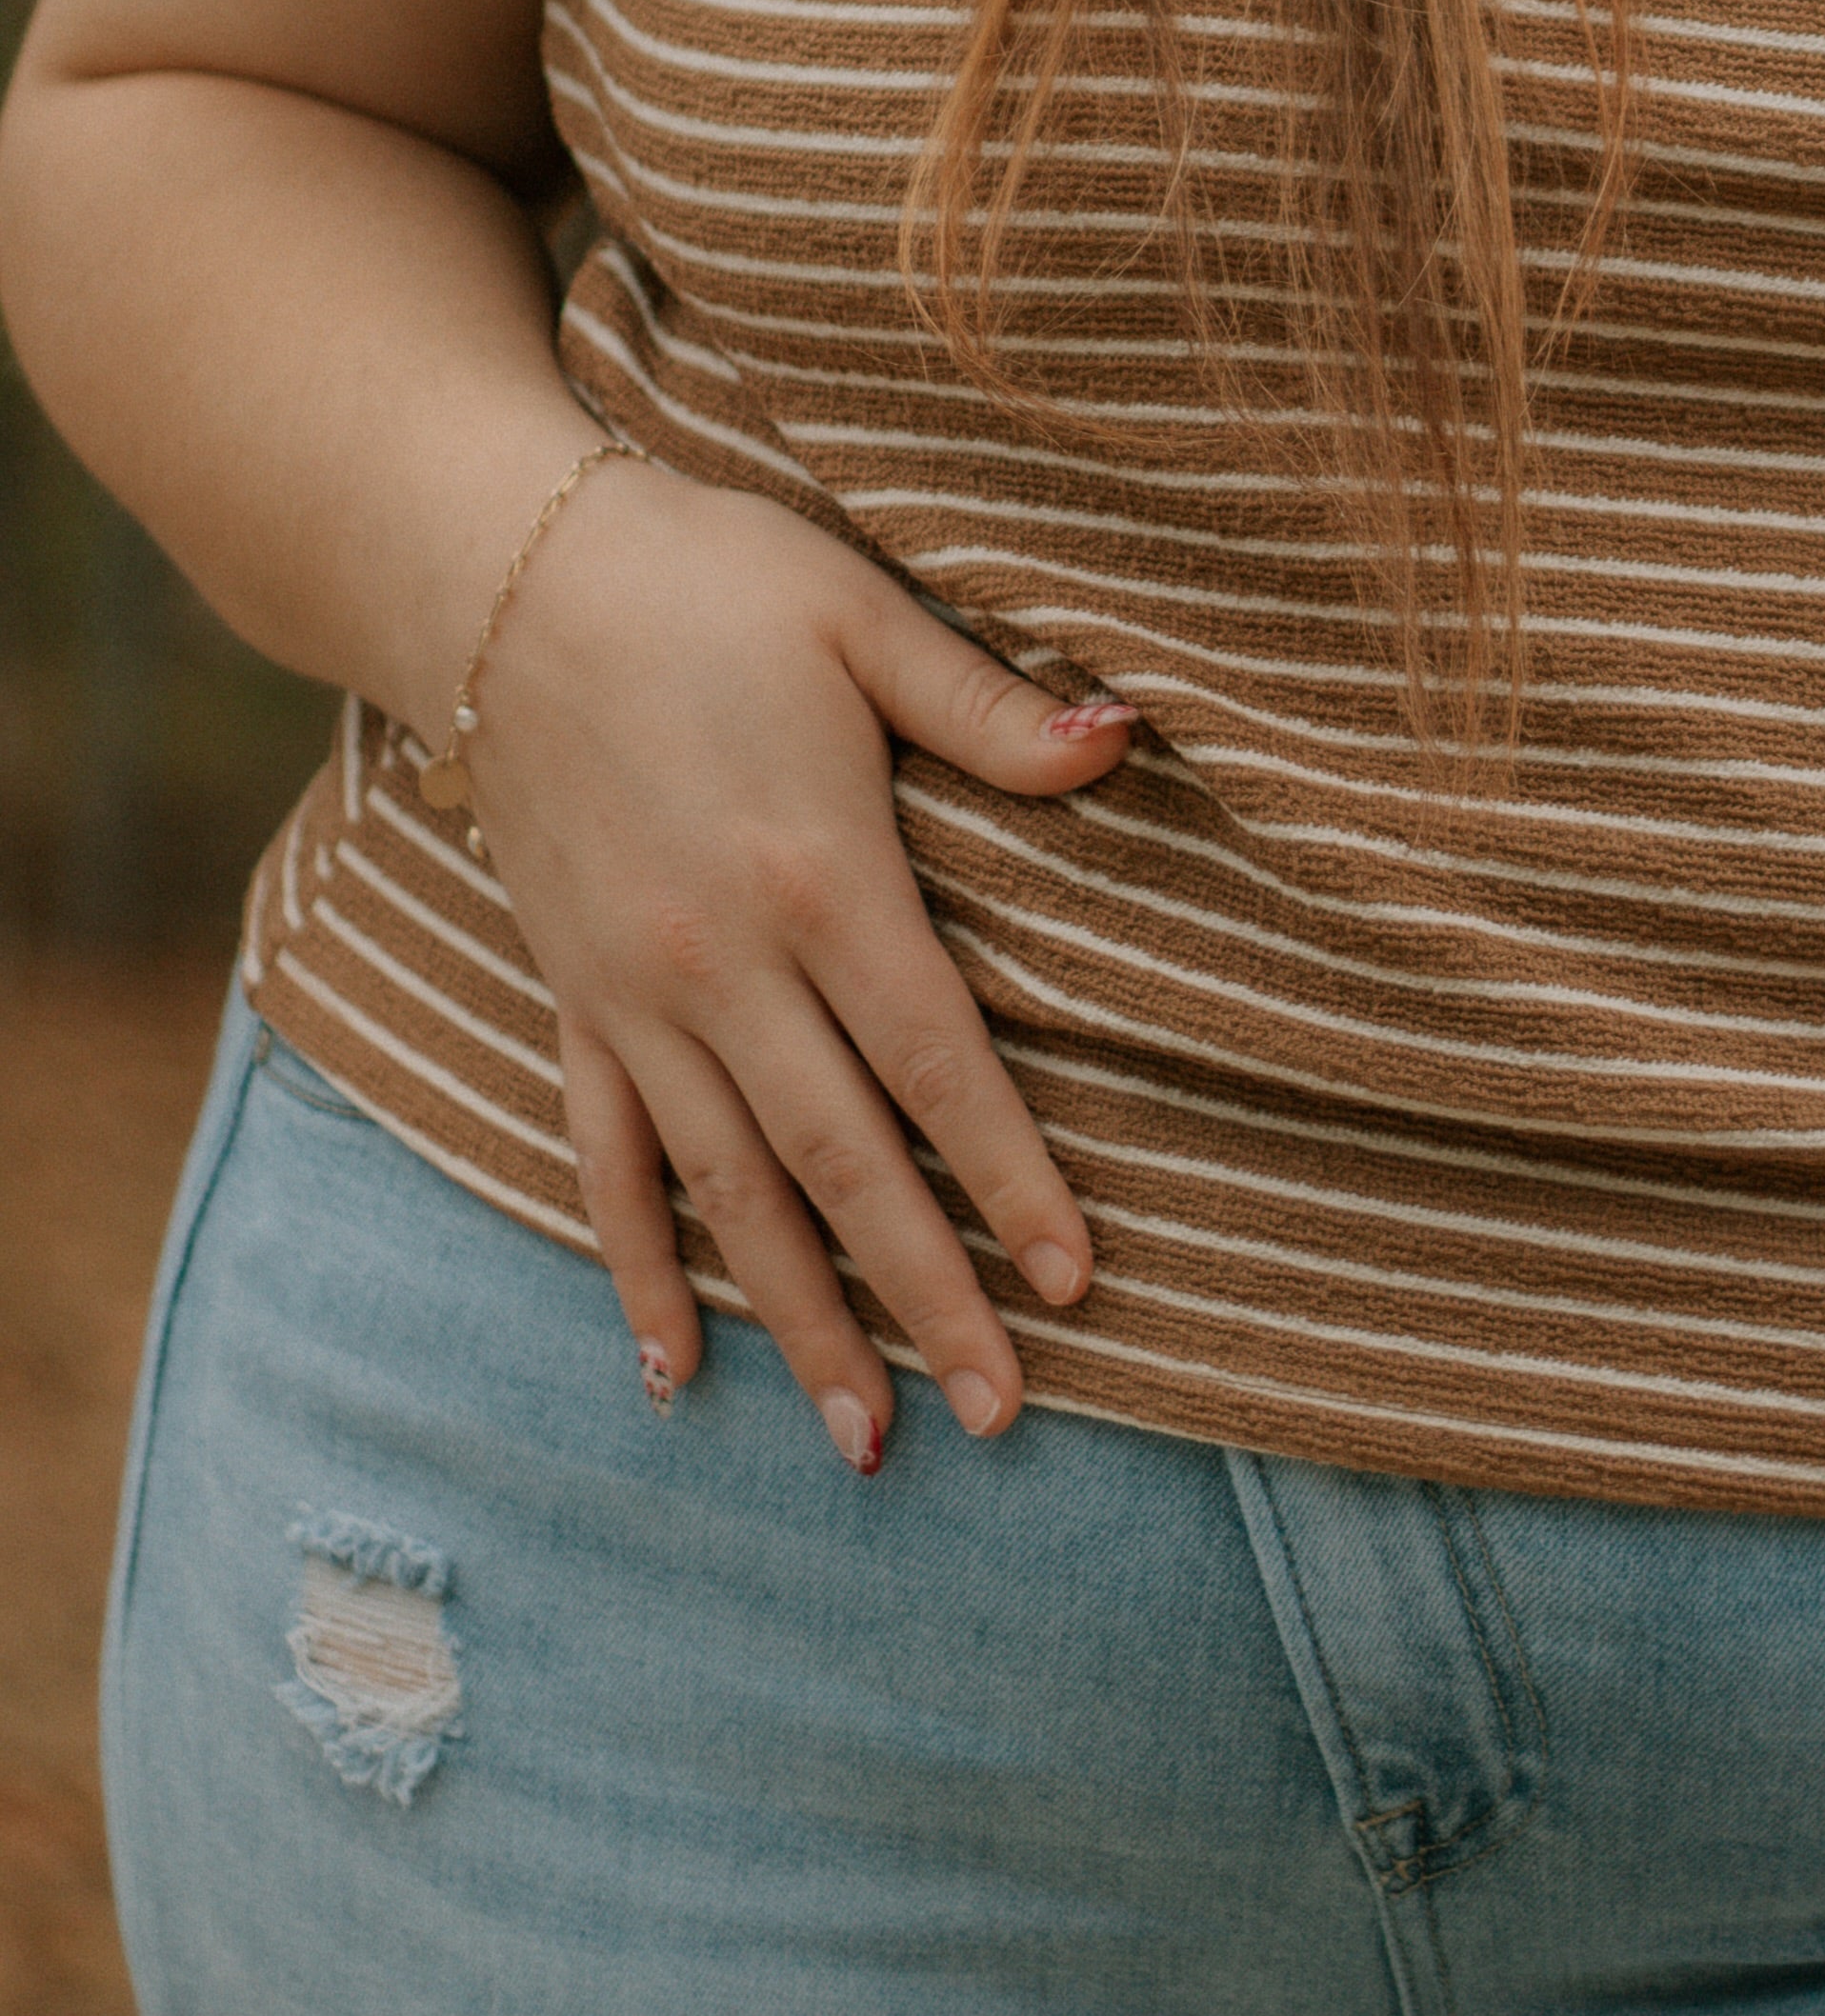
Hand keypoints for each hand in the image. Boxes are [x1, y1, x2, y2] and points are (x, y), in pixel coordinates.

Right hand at [451, 454, 1132, 1471]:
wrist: (509, 576)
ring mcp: (636, 997)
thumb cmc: (709, 581)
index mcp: (819, 876)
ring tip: (868, 1440)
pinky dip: (639, 1269)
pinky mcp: (574, 1000)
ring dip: (801, 1320)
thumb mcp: (862, 616)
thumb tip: (1124, 741)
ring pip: (731, 1193)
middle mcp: (722, 966)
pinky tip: (675, 1369)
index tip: (1072, 1280)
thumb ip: (990, 709)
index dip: (1006, 1179)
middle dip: (926, 1297)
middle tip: (1002, 1413)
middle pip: (844, 1163)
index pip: (935, 1065)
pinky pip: (606, 1160)